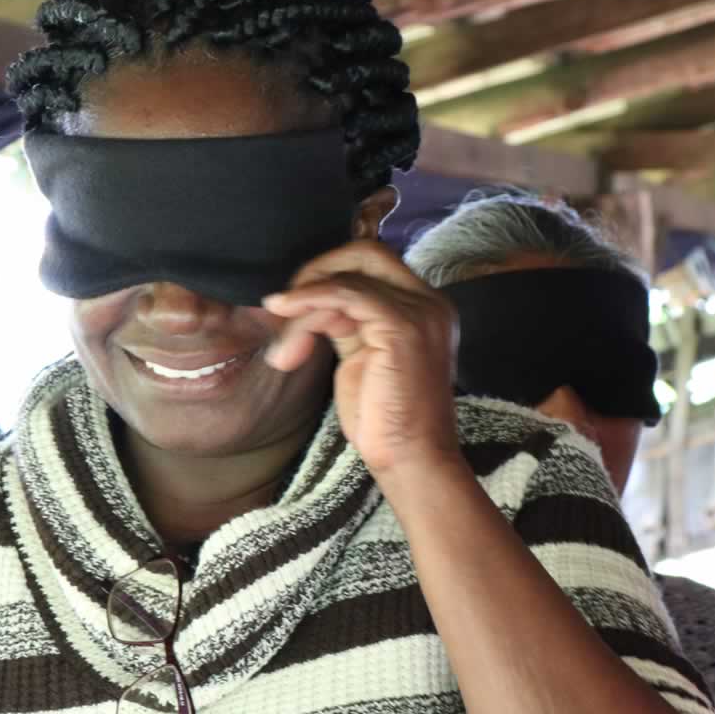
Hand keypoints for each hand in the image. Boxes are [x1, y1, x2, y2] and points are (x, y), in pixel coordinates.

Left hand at [262, 241, 462, 481]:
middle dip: (316, 272)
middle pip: (365, 253)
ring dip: (304, 303)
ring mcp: (421, 312)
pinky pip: (346, 294)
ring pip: (348, 278)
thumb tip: (311, 300)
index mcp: (424, 307)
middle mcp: (430, 302)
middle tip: (284, 306)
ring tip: (284, 342)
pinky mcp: (403, 327)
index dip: (328, 272)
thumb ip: (346, 322)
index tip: (293, 302)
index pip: (373, 262)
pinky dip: (310, 302)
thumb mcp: (360, 357)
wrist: (410, 460)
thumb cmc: (384, 420)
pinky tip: (286, 317)